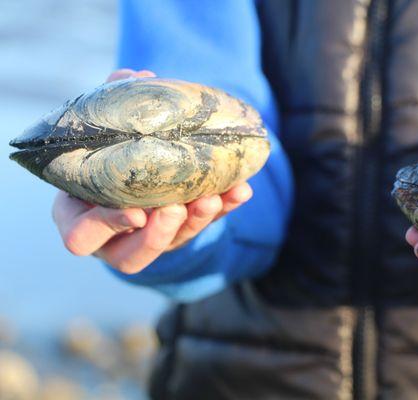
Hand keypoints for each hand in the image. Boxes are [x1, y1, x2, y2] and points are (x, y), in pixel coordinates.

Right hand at [52, 69, 252, 273]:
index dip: (106, 227)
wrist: (123, 174)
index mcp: (81, 219)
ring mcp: (151, 239)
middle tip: (175, 207)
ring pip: (173, 243)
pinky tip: (240, 189)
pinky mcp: (181, 233)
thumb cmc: (100, 155)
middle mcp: (116, 238)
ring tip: (213, 198)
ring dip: (196, 221)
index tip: (134, 212)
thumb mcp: (97, 138)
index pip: (82, 238)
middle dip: (159, 233)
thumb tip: (135, 76)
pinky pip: (204, 226)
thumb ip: (110, 112)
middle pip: (134, 255)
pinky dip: (224, 208)